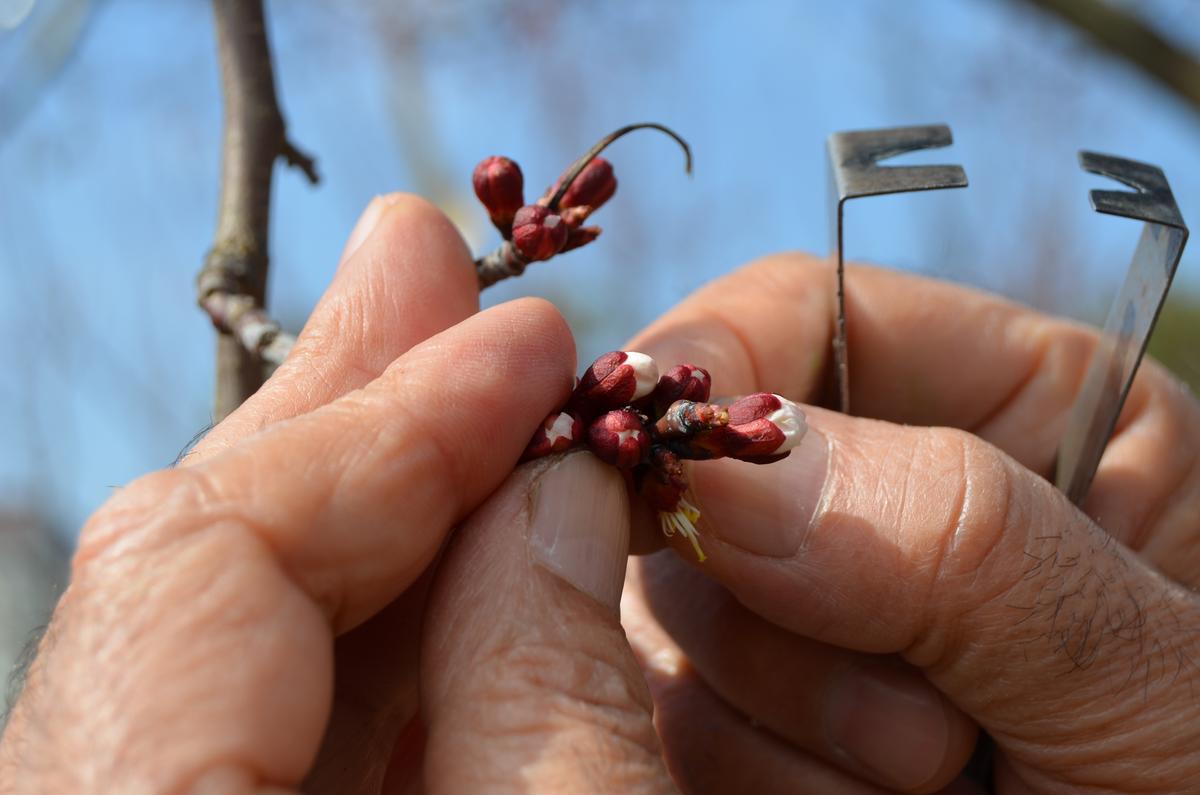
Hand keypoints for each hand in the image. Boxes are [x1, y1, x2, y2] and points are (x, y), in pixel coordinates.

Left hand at [0, 195, 656, 791]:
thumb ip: (545, 685)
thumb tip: (557, 488)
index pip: (200, 563)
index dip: (377, 427)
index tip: (528, 347)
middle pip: (183, 580)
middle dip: (347, 416)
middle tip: (430, 273)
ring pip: (217, 641)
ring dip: (369, 506)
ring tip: (460, 385)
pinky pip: (255, 716)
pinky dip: (371, 628)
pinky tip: (454, 549)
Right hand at [619, 254, 1199, 792]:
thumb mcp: (1137, 666)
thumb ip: (952, 536)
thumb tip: (720, 465)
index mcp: (1022, 409)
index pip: (806, 308)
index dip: (713, 360)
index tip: (652, 440)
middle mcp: (897, 498)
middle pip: (716, 470)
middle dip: (778, 598)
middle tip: (928, 724)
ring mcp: (820, 612)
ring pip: (676, 602)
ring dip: (782, 713)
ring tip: (937, 782)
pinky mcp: (770, 713)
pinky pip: (677, 711)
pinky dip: (754, 776)